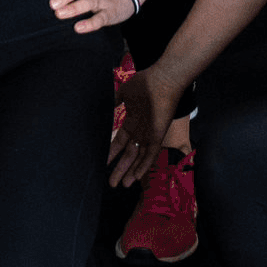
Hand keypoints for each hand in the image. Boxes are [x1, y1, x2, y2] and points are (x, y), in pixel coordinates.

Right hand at [108, 64, 184, 185]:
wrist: (162, 80)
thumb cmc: (144, 84)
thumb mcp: (124, 92)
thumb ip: (115, 102)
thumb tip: (105, 107)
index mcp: (132, 121)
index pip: (120, 142)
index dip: (112, 153)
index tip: (103, 162)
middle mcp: (140, 131)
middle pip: (128, 155)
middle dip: (120, 168)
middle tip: (111, 183)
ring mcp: (149, 134)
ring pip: (138, 159)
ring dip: (130, 172)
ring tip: (121, 185)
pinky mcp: (158, 136)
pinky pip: (150, 155)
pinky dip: (143, 166)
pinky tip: (135, 177)